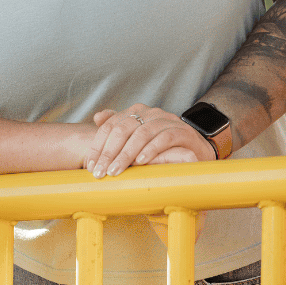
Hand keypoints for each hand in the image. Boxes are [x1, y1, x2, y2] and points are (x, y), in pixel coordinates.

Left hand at [84, 104, 215, 178]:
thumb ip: (118, 127)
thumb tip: (97, 117)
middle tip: (100, 172)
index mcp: (136, 112)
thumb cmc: (161, 147)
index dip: (98, 145)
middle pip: (123, 129)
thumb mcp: (137, 138)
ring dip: (126, 154)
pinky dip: (151, 150)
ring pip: (142, 134)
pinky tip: (141, 162)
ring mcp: (167, 120)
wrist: (195, 149)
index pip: (110, 126)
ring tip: (116, 171)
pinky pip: (165, 138)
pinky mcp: (183, 132)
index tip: (90, 166)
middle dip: (109, 153)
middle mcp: (150, 113)